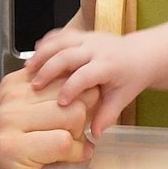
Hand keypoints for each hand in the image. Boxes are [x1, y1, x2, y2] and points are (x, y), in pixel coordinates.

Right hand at [0, 68, 96, 168]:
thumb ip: (51, 103)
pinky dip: (73, 155)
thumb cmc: (8, 162)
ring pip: (73, 115)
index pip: (68, 74)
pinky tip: (65, 161)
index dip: (84, 98)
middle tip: (74, 139)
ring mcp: (7, 121)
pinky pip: (63, 142)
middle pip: (75, 95)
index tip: (79, 120)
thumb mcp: (27, 120)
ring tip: (67, 151)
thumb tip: (95, 91)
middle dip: (84, 120)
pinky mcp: (11, 148)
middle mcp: (10, 97)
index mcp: (15, 85)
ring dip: (78, 138)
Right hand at [27, 28, 153, 138]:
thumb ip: (107, 115)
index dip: (70, 88)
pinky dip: (46, 42)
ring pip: (61, 41)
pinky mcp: (81, 34)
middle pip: (67, 55)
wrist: (140, 54)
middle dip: (48, 70)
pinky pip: (61, 34)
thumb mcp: (122, 98)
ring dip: (42, 54)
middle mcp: (97, 49)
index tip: (59, 102)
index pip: (85, 75)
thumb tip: (94, 134)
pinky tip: (34, 52)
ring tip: (27, 68)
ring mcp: (88, 38)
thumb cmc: (130, 77)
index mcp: (108, 65)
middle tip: (34, 86)